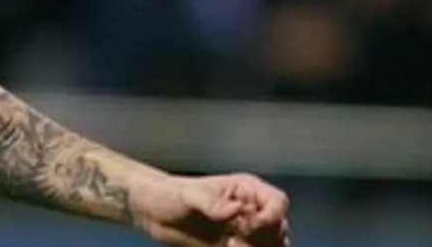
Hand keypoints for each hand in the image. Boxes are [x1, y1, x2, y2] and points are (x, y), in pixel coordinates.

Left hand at [130, 172, 291, 246]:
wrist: (151, 213)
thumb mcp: (189, 195)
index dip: (272, 216)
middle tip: (233, 240)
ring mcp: (244, 233)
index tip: (250, 225)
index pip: (278, 202)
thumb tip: (237, 210)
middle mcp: (251, 212)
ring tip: (229, 246)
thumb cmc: (169, 194)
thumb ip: (212, 204)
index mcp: (246, 190)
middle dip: (263, 239)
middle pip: (280, 230)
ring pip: (273, 246)